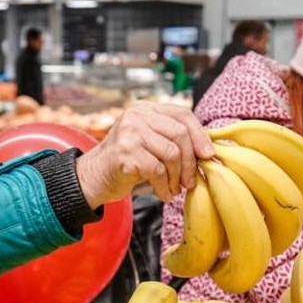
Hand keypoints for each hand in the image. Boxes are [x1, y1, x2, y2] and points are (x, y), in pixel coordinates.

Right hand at [76, 102, 214, 205]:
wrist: (95, 177)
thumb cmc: (128, 162)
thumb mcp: (150, 142)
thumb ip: (172, 138)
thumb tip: (208, 150)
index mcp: (146, 109)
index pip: (182, 114)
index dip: (200, 135)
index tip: (208, 155)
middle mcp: (137, 116)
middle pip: (180, 134)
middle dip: (191, 161)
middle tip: (191, 180)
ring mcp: (129, 133)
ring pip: (171, 153)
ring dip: (177, 177)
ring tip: (175, 188)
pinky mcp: (125, 153)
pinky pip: (157, 170)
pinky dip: (164, 186)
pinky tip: (163, 194)